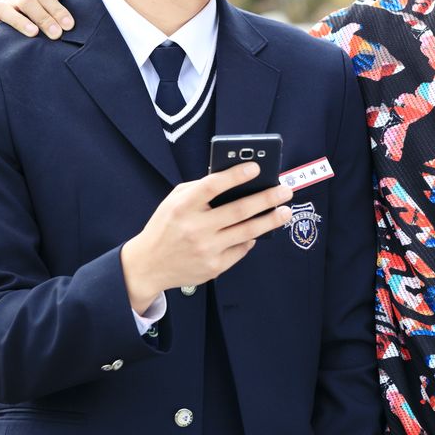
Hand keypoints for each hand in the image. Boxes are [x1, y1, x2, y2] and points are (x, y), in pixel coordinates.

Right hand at [0, 0, 73, 37]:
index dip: (56, 7)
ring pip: (4, 9)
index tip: (68, 23)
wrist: (25, 24)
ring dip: (19, 21)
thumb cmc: (44, 12)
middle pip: (27, 1)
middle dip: (44, 18)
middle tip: (57, 34)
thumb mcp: (51, 2)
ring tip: (34, 33)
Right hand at [120, 162, 292, 311]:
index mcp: (183, 206)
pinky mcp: (214, 267)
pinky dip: (251, 239)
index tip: (256, 167)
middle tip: (285, 191)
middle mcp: (195, 228)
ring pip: (247, 232)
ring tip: (285, 212)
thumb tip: (233, 179)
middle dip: (266, 198)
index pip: (213, 186)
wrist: (148, 265)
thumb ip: (199, 189)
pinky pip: (241, 250)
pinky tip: (259, 231)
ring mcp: (206, 249)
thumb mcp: (173, 201)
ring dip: (270, 220)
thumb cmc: (165, 226)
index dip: (235, 175)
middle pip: (238, 210)